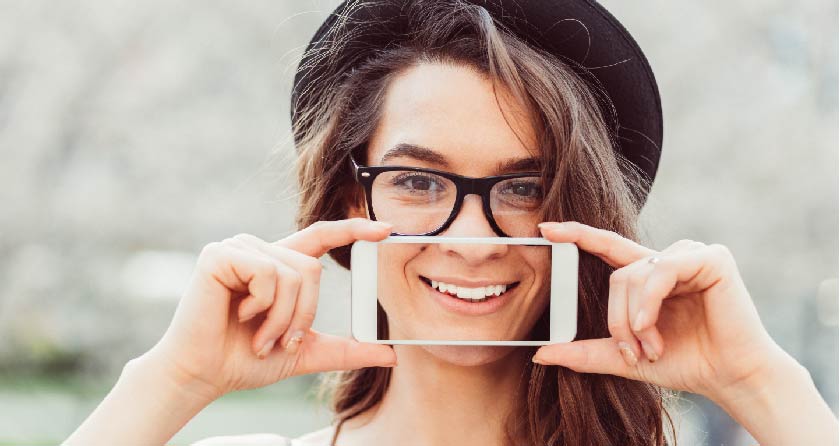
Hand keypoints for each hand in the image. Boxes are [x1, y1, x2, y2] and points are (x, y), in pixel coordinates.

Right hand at [141, 218, 397, 402]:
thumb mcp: (306, 352)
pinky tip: (238, 315)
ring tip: (258, 336)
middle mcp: (261, 250)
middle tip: (280, 341)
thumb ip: (346, 349)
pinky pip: (266, 273)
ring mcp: (239, 249)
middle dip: (303, 315)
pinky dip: (260, 305)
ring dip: (282, 317)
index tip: (386, 230)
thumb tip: (390, 353)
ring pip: (293, 273)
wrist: (205, 374)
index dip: (354, 229)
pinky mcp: (220, 255)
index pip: (322, 237)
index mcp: (280, 266)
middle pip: (312, 268)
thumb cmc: (246, 360)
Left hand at [532, 221, 792, 403]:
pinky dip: (650, 301)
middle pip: (618, 276)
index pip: (608, 247)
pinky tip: (651, 326)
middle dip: (618, 320)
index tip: (545, 229)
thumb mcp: (624, 358)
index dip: (578, 234)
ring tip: (651, 347)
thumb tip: (540, 354)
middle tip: (634, 352)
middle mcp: (668, 260)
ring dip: (635, 318)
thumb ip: (585, 352)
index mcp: (649, 276)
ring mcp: (690, 255)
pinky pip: (662, 270)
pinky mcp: (712, 258)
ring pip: (635, 275)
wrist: (728, 378)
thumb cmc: (683, 363)